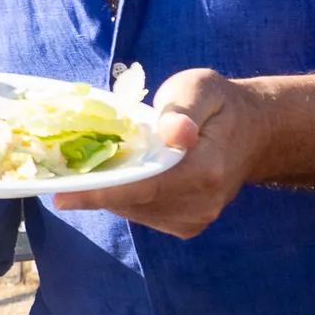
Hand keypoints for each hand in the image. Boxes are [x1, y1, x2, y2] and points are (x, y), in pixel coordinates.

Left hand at [73, 68, 264, 239]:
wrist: (254, 132)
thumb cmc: (219, 104)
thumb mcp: (201, 88)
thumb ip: (183, 109)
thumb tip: (174, 132)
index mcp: (206, 169)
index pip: (144, 187)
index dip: (100, 193)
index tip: (61, 196)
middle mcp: (201, 203)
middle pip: (132, 202)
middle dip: (97, 186)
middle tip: (66, 165)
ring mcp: (196, 218)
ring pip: (133, 210)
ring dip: (111, 190)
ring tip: (100, 162)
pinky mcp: (188, 226)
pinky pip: (143, 213)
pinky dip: (126, 196)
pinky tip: (126, 173)